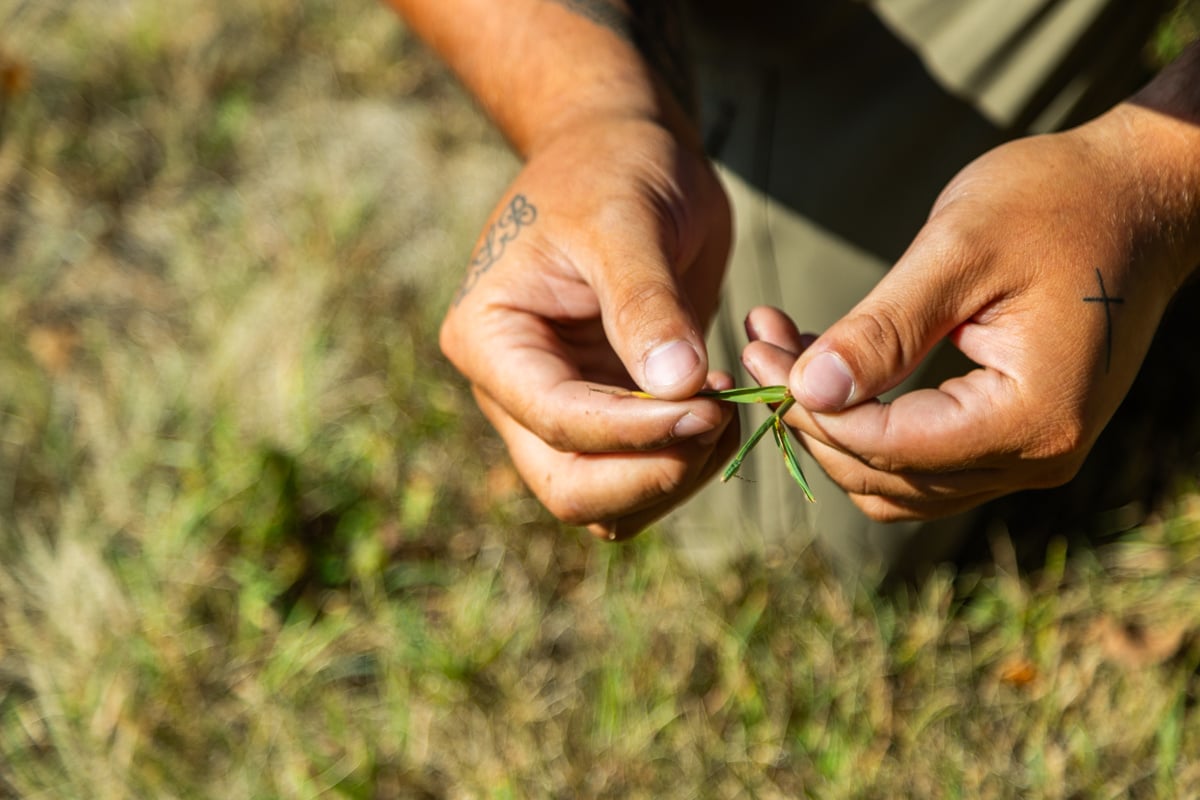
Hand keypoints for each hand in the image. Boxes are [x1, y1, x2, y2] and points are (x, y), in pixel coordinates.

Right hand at [440, 118, 737, 538]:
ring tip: (729, 405)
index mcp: (490, 339)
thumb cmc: (611, 168)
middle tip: (723, 418)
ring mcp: (557, 410)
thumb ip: (644, 302)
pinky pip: (640, 475)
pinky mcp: (606, 416)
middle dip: (652, 470)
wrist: (623, 152)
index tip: (710, 406)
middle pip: (571, 488)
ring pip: (607, 503)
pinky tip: (721, 405)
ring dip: (674, 475)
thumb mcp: (624, 221)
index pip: (557, 420)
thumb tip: (676, 384)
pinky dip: (686, 461)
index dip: (635, 430)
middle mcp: (513, 389)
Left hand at [741, 109, 1197, 521]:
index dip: (813, 408)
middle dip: (812, 417)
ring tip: (785, 350)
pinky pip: (921, 464)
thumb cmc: (1056, 202)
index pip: (890, 445)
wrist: (1137, 196)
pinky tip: (833, 369)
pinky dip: (868, 426)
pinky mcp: (1015, 439)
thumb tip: (809, 390)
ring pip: (896, 484)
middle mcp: (1036, 457)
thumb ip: (883, 329)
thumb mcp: (959, 251)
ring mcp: (1029, 456)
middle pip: (885, 476)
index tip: (760, 350)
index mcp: (1030, 415)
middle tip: (762, 343)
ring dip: (832, 426)